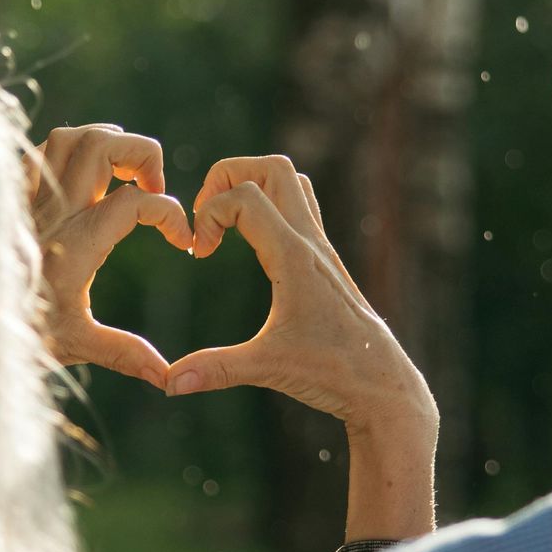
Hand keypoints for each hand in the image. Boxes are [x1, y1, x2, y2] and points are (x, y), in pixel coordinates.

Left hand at [28, 125, 191, 388]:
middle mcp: (53, 212)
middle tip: (154, 188)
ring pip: (71, 137)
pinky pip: (38, 151)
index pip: (137, 202)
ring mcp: (29, 199)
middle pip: (105, 144)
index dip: (172, 215)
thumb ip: (125, 353)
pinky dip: (68, 151)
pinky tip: (83, 175)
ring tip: (124, 173)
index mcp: (77, 245)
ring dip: (107, 143)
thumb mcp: (77, 346)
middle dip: (143, 155)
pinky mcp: (11, 197)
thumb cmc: (18, 334)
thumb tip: (167, 376)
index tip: (183, 242)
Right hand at [166, 156, 430, 430]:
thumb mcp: (268, 369)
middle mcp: (310, 242)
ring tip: (225, 225)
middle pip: (271, 168)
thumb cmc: (333, 372)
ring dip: (251, 186)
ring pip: (290, 181)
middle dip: (228, 178)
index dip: (208, 213)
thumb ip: (215, 370)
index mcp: (294, 257)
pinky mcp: (325, 260)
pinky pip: (299, 207)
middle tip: (206, 219)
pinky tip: (251, 245)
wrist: (383, 383)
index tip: (199, 253)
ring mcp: (321, 247)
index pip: (244, 196)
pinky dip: (268, 207)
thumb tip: (168, 383)